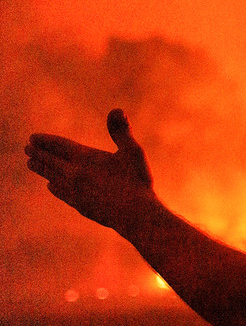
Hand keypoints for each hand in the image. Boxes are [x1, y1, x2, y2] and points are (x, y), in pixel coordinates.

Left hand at [25, 109, 154, 230]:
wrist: (136, 216)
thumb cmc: (138, 182)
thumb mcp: (133, 152)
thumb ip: (121, 131)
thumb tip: (117, 109)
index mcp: (85, 158)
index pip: (58, 145)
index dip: (45, 141)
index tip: (33, 138)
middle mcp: (74, 173)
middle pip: (50, 160)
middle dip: (37, 153)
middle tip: (27, 148)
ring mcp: (74, 191)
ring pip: (51, 177)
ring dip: (41, 169)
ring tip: (32, 164)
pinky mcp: (79, 205)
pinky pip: (60, 192)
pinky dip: (53, 186)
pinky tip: (52, 185)